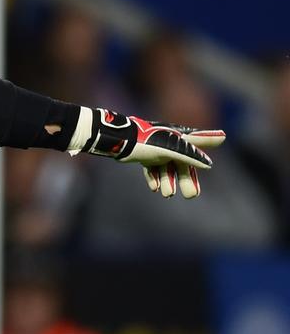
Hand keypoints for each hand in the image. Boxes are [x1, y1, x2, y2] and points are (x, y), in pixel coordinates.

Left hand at [76, 108, 225, 198]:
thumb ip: (193, 153)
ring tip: (167, 195)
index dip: (203, 155)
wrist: (119, 140)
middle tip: (191, 196)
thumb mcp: (173, 149)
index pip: (196, 146)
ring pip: (166, 168)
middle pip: (182, 163)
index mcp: (179, 137)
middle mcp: (169, 141)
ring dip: (168, 181)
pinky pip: (152, 168)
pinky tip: (154, 189)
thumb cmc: (147, 142)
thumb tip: (216, 151)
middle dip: (186, 179)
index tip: (213, 158)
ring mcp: (156, 148)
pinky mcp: (143, 153)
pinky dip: (154, 178)